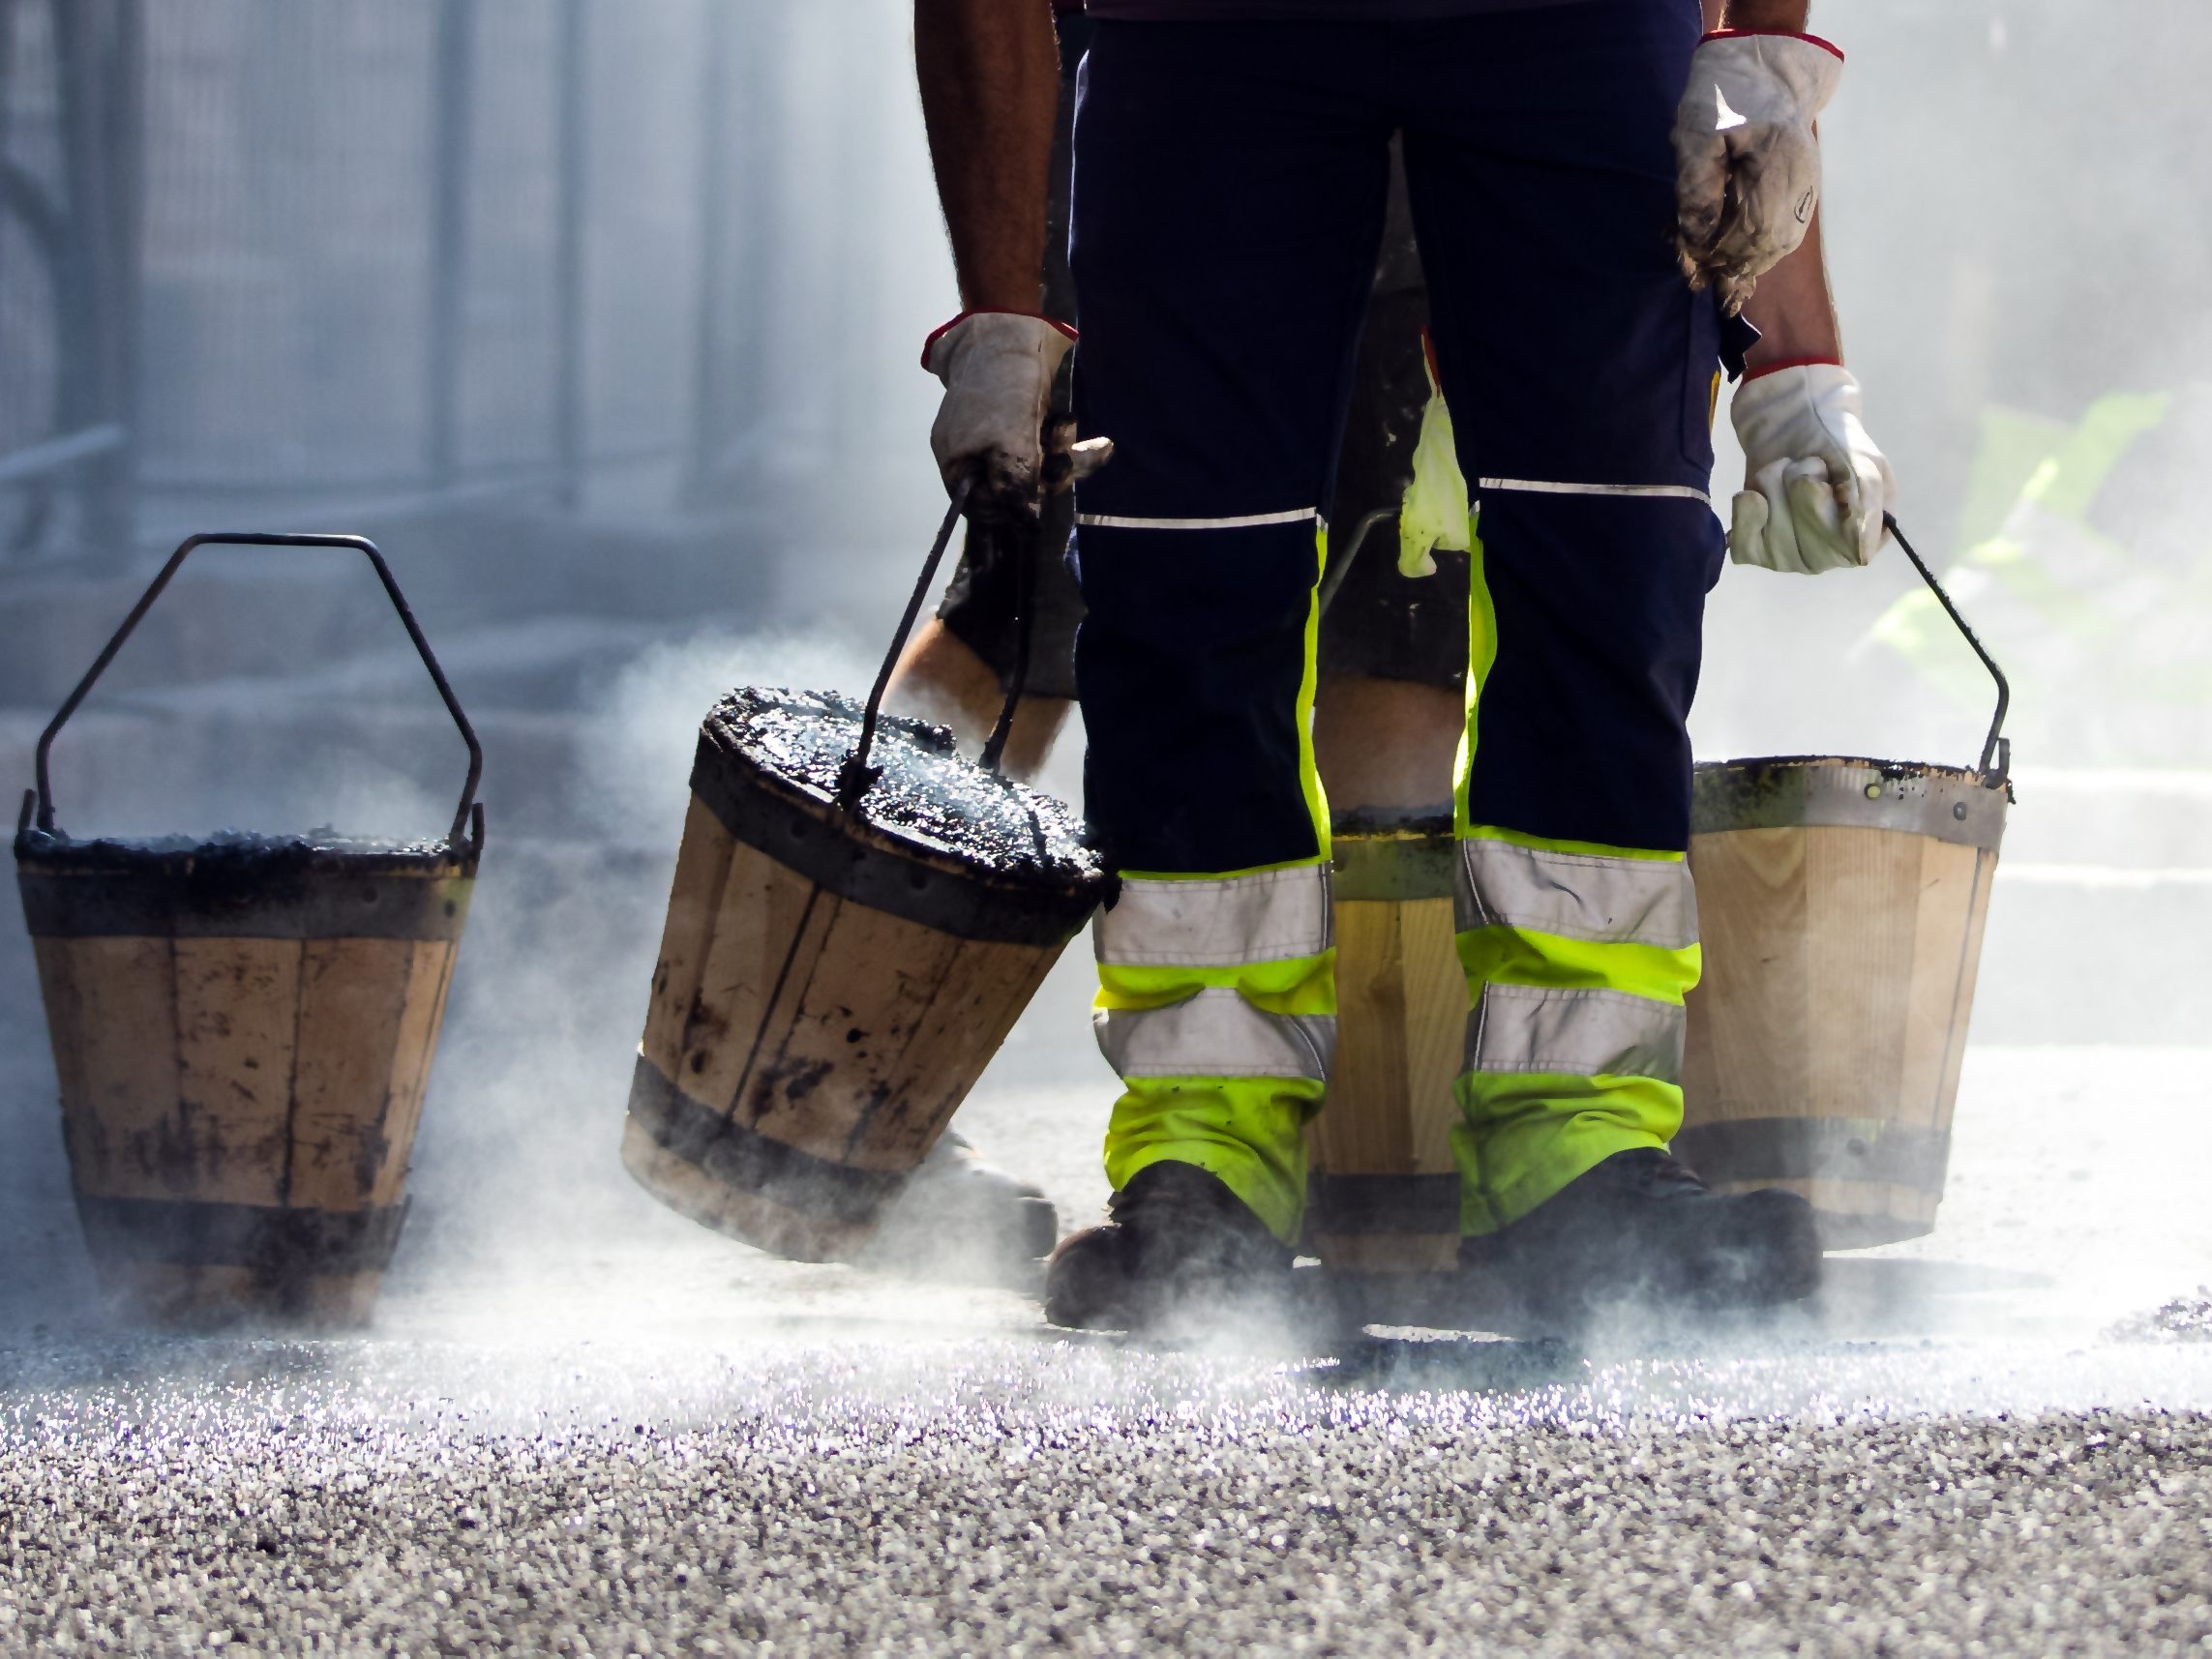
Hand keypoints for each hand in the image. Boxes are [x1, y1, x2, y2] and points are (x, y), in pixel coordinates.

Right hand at [923, 311, 1076, 518]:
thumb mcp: (1010, 443)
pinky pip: (1044, 445)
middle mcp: (973, 452)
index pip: (982, 507)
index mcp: (956, 461)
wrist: (1013, 323)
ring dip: (1061, 457)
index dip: (1013, 508)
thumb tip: (1026, 523)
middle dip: (1044, 477)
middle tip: (1064, 459)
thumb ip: (1015, 486)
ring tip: (1070, 428)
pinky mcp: (1021, 418)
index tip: (1038, 497)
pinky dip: (1067, 443)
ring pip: (1034, 467)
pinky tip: (1101, 445)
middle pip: (1013, 488)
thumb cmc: (1003, 386)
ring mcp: (997, 433)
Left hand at [1672, 31, 1842, 313]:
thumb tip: (1696, 237)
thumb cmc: (1724, 95)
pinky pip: (1787, 232)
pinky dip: (1761, 251)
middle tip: (1701, 278)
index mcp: (1776, 161)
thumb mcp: (1697, 133)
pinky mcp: (1806, 188)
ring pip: (1781, 244)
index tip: (1692, 263)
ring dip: (1747, 265)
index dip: (1720, 254)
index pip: (1752, 229)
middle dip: (1733, 267)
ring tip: (1717, 277)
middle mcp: (1801, 179)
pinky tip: (1737, 260)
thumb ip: (1696, 186)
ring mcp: (1808, 185)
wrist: (1767, 68)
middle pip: (1770, 244)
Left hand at [1727, 362, 1894, 573]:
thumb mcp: (1865, 464)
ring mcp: (1787, 557)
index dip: (1820, 506)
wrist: (1793, 424)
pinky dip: (1745, 510)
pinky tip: (1754, 493)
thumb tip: (1862, 555)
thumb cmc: (1837, 445)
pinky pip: (1742, 545)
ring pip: (1772, 539)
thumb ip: (1867, 504)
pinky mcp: (1753, 549)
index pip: (1841, 547)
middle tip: (1805, 466)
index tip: (1821, 476)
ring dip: (1774, 489)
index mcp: (1862, 541)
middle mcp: (1825, 557)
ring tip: (1784, 471)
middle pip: (1804, 543)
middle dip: (1797, 487)